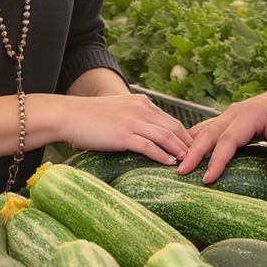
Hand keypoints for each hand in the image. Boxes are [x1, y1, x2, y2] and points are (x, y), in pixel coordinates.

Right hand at [58, 94, 191, 166]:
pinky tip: (171, 163)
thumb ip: (132, 118)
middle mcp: (140, 109)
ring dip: (180, 150)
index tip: (193, 148)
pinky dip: (163, 155)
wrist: (67, 115)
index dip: (184, 135)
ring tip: (190, 162)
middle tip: (199, 157)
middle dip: (188, 143)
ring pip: (165, 136)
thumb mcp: (116, 111)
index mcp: (140, 102)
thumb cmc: (88, 117)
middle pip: (173, 128)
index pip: (170, 120)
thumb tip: (144, 134)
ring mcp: (132, 121)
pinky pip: (149, 146)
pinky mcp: (123, 135)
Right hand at [178, 83, 266, 183]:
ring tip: (177, 166)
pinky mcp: (228, 119)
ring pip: (204, 130)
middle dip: (193, 153)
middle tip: (181, 173)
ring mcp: (229, 114)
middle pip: (209, 133)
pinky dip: (195, 141)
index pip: (229, 139)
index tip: (208, 179)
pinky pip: (208, 130)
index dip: (217, 160)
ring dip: (190, 147)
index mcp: (251, 114)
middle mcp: (235, 112)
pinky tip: (185, 154)